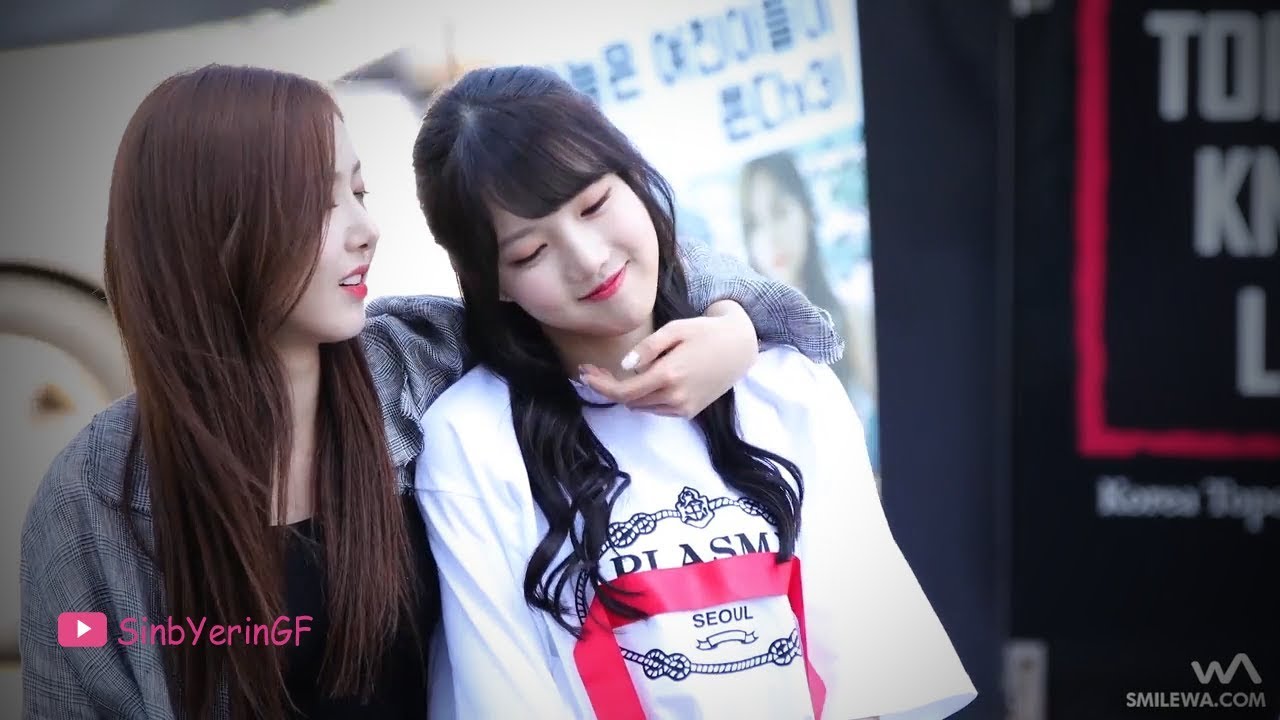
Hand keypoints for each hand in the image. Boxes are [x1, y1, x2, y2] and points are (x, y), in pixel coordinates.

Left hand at [582, 301, 756, 416]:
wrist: (740, 347)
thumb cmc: (705, 332)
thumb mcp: (675, 329)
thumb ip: (648, 348)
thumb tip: (625, 367)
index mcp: (668, 375)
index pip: (623, 391)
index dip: (600, 385)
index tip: (584, 373)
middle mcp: (674, 397)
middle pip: (629, 401)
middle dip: (610, 387)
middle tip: (596, 370)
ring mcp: (683, 407)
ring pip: (642, 407)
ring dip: (630, 392)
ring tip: (626, 372)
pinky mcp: (690, 411)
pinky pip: (657, 409)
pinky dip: (647, 397)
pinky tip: (650, 379)